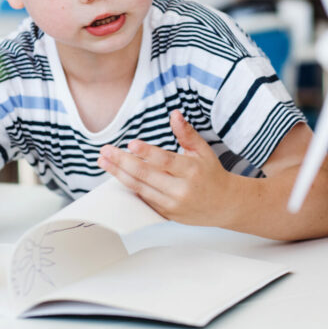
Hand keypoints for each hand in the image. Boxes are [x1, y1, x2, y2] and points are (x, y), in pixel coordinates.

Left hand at [97, 110, 234, 226]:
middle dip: (122, 162)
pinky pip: (143, 199)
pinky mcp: (166, 214)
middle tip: (105, 151)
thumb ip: (186, 133)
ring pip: (140, 188)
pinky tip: (117, 175)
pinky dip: (129, 187)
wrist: (224, 205)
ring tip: (104, 162)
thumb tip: (174, 114)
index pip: (165, 160)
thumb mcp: (203, 151)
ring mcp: (173, 204)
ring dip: (119, 174)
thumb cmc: (211, 174)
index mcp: (191, 170)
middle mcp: (181, 189)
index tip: (131, 143)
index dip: (147, 152)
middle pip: (146, 174)